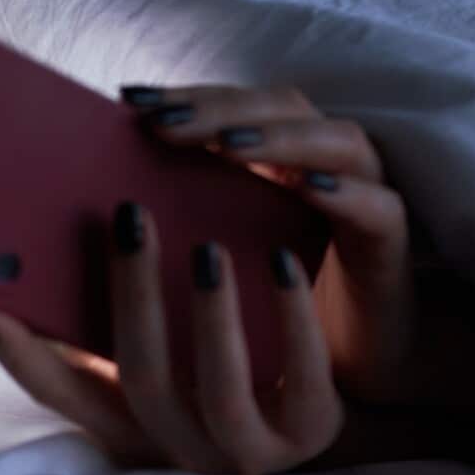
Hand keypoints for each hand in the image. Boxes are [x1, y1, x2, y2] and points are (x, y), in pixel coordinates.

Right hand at [0, 206, 343, 474]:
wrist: (325, 426)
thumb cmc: (225, 373)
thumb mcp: (160, 360)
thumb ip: (100, 325)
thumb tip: (35, 258)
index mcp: (134, 423)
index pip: (62, 394)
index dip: (19, 355)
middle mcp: (184, 445)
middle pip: (144, 377)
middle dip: (134, 296)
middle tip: (129, 216)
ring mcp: (251, 449)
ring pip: (220, 390)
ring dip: (210, 315)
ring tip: (207, 247)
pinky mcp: (315, 432)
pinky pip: (305, 379)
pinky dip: (291, 317)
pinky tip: (280, 260)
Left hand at [125, 85, 416, 402]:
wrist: (342, 377)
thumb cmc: (262, 318)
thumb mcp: (201, 270)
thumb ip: (158, 235)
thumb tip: (84, 222)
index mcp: (270, 161)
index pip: (227, 107)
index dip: (183, 97)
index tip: (125, 100)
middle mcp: (318, 163)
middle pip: (277, 108)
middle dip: (219, 110)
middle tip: (163, 122)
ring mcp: (362, 196)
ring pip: (334, 141)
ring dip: (280, 137)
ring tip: (228, 145)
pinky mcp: (390, 244)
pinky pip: (378, 205)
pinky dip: (344, 190)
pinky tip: (307, 186)